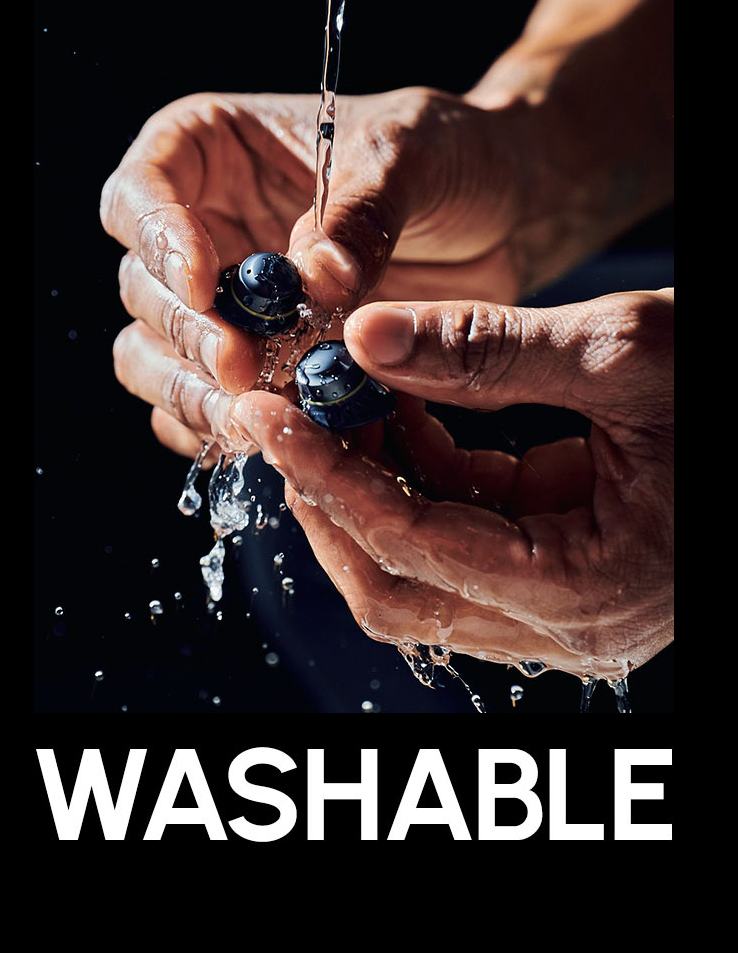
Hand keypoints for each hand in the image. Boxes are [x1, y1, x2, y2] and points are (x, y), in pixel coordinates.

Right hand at [102, 84, 540, 472]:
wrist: (505, 214)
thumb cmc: (450, 154)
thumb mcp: (412, 155)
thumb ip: (362, 212)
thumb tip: (315, 277)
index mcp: (212, 147)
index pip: (143, 189)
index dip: (157, 236)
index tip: (205, 282)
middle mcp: (202, 225)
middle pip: (145, 286)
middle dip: (185, 334)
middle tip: (241, 368)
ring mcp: (225, 303)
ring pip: (157, 358)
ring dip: (193, 394)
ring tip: (257, 415)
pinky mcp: (257, 366)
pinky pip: (207, 410)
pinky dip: (227, 431)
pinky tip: (276, 438)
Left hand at [231, 288, 673, 684]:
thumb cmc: (729, 384)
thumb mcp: (620, 352)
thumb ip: (489, 351)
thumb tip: (365, 333)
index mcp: (591, 591)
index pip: (418, 549)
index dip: (331, 477)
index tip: (268, 409)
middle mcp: (573, 626)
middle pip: (400, 588)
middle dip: (327, 496)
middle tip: (272, 404)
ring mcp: (567, 606)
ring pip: (421, 568)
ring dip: (362, 484)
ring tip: (321, 389)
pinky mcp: (562, 567)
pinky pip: (462, 534)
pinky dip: (413, 472)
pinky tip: (387, 399)